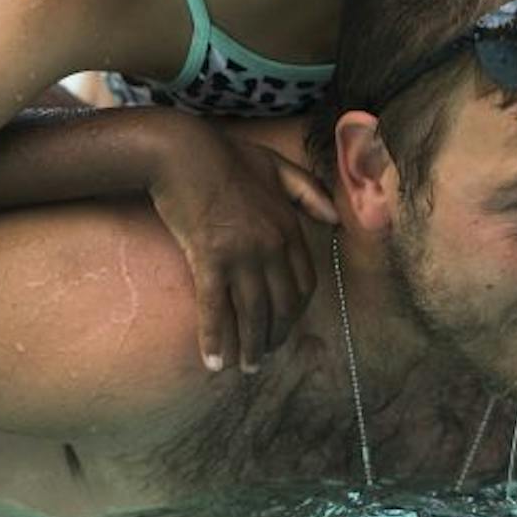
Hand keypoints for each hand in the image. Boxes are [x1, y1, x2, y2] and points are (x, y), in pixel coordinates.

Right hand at [148, 127, 337, 373]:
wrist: (181, 150)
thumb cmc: (225, 156)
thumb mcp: (276, 167)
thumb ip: (309, 193)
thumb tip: (335, 221)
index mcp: (288, 227)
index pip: (303, 284)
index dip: (294, 313)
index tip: (283, 328)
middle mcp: (271, 245)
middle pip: (281, 306)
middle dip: (273, 336)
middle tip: (262, 356)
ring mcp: (241, 254)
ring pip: (252, 314)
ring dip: (249, 347)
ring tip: (244, 367)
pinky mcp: (209, 259)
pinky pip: (214, 309)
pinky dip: (214, 339)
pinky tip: (213, 362)